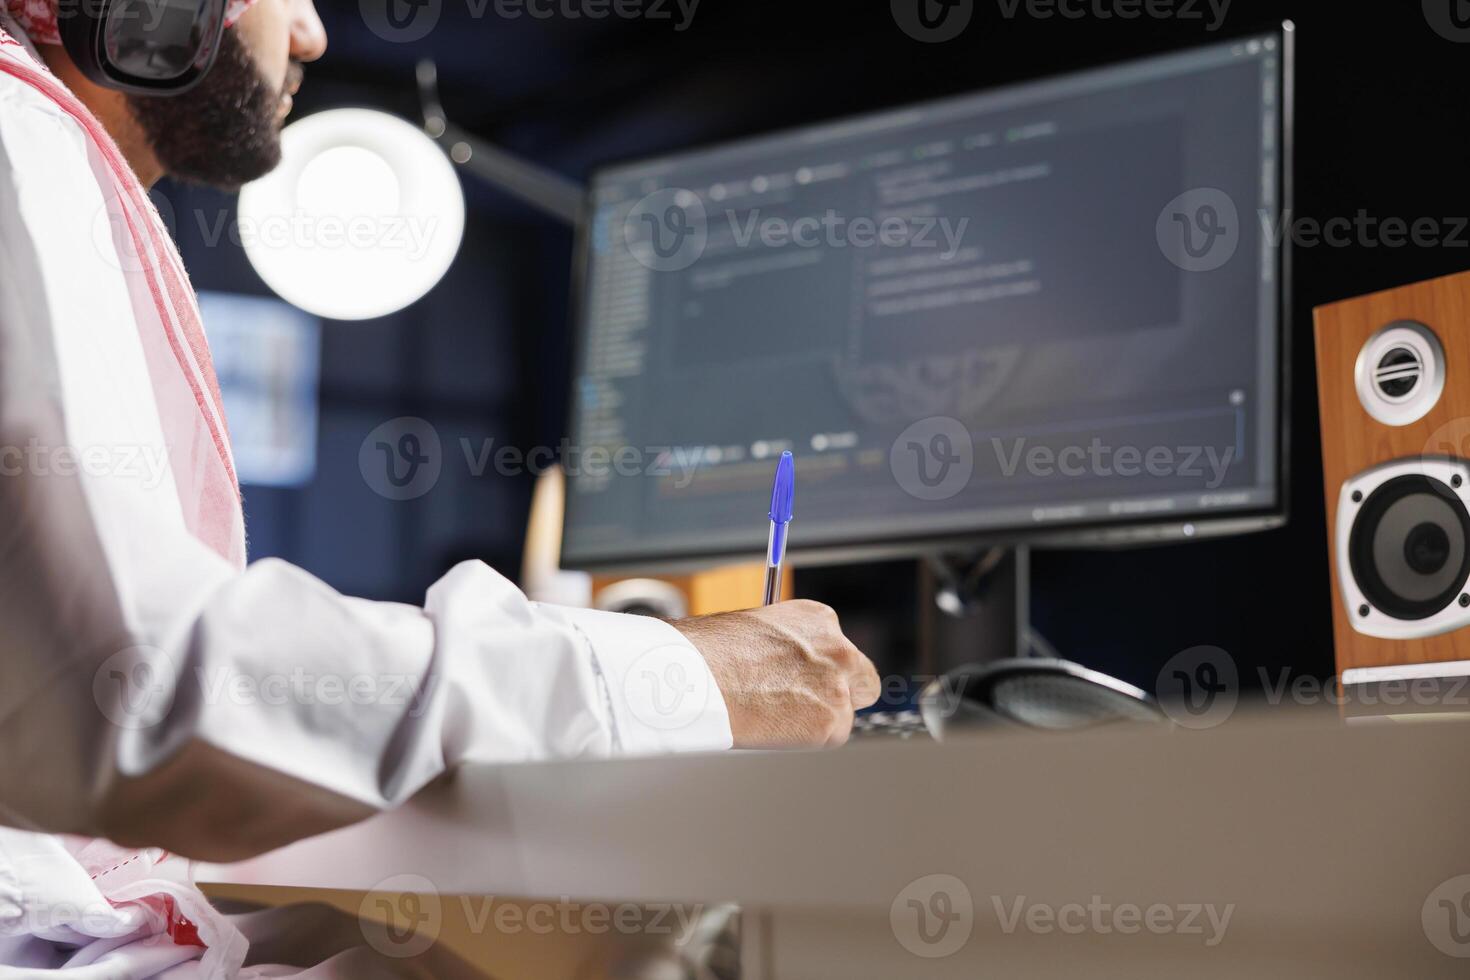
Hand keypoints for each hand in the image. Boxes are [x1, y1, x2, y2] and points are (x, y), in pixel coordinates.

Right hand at [670, 600, 881, 747]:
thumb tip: (788, 666)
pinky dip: (809, 740)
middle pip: (863, 679)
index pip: (840, 648)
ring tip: (780, 718)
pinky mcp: (831, 723)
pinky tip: (777, 729)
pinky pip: (830, 737)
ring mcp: (837, 687)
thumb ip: (788, 646)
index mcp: (819, 619)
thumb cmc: (714, 651)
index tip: (807, 679)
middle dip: (844, 692)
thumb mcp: (759, 628)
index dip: (822, 668)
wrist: (702, 678)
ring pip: (846, 712)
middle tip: (813, 704)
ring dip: (821, 719)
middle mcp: (837, 649)